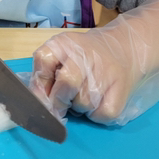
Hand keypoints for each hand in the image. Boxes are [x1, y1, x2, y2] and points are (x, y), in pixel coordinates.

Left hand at [29, 0, 158, 125]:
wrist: (125, 48)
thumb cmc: (84, 56)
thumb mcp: (62, 53)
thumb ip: (44, 73)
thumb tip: (33, 101)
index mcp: (65, 43)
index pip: (43, 60)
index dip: (40, 82)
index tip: (44, 91)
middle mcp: (85, 54)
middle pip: (67, 84)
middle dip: (59, 101)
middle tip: (62, 104)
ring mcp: (106, 72)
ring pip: (83, 103)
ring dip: (79, 107)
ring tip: (84, 95)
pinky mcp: (121, 90)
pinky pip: (101, 115)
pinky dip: (96, 115)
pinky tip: (98, 102)